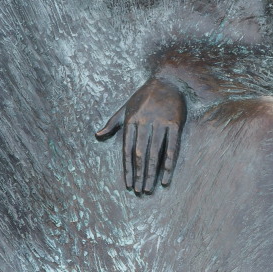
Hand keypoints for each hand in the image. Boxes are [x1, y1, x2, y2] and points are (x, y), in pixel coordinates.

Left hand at [96, 78, 185, 193]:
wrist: (168, 80)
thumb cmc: (144, 96)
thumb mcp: (125, 108)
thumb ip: (112, 123)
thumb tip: (97, 135)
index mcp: (131, 121)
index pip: (127, 150)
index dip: (127, 168)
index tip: (129, 184)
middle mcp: (145, 123)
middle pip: (140, 154)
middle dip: (139, 174)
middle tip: (139, 191)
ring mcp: (160, 124)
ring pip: (154, 153)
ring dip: (151, 173)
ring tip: (149, 189)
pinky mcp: (175, 124)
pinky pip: (172, 147)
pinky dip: (168, 164)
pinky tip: (165, 177)